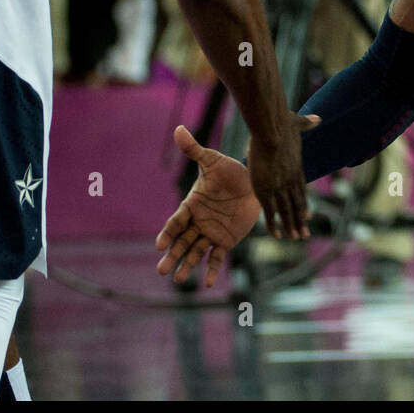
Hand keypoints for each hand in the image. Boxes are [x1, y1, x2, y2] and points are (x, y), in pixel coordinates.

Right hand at [155, 125, 260, 286]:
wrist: (253, 183)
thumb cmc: (229, 171)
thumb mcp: (211, 161)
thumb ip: (194, 150)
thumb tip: (179, 129)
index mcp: (191, 205)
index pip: (176, 221)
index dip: (169, 233)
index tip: (160, 244)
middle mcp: (198, 222)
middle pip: (182, 241)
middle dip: (172, 255)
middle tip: (161, 270)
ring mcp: (211, 232)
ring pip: (195, 251)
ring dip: (186, 265)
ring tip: (177, 279)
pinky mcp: (226, 240)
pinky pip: (216, 256)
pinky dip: (211, 269)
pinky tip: (206, 283)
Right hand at [247, 112, 318, 239]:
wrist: (271, 131)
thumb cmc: (281, 123)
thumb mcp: (296, 123)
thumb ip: (307, 123)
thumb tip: (318, 118)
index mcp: (296, 167)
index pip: (301, 189)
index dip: (304, 203)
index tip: (308, 215)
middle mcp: (290, 180)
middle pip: (296, 204)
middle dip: (300, 220)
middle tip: (305, 235)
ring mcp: (279, 187)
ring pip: (286, 211)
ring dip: (291, 226)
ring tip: (296, 238)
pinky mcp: (265, 190)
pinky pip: (270, 212)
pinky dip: (274, 224)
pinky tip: (277, 235)